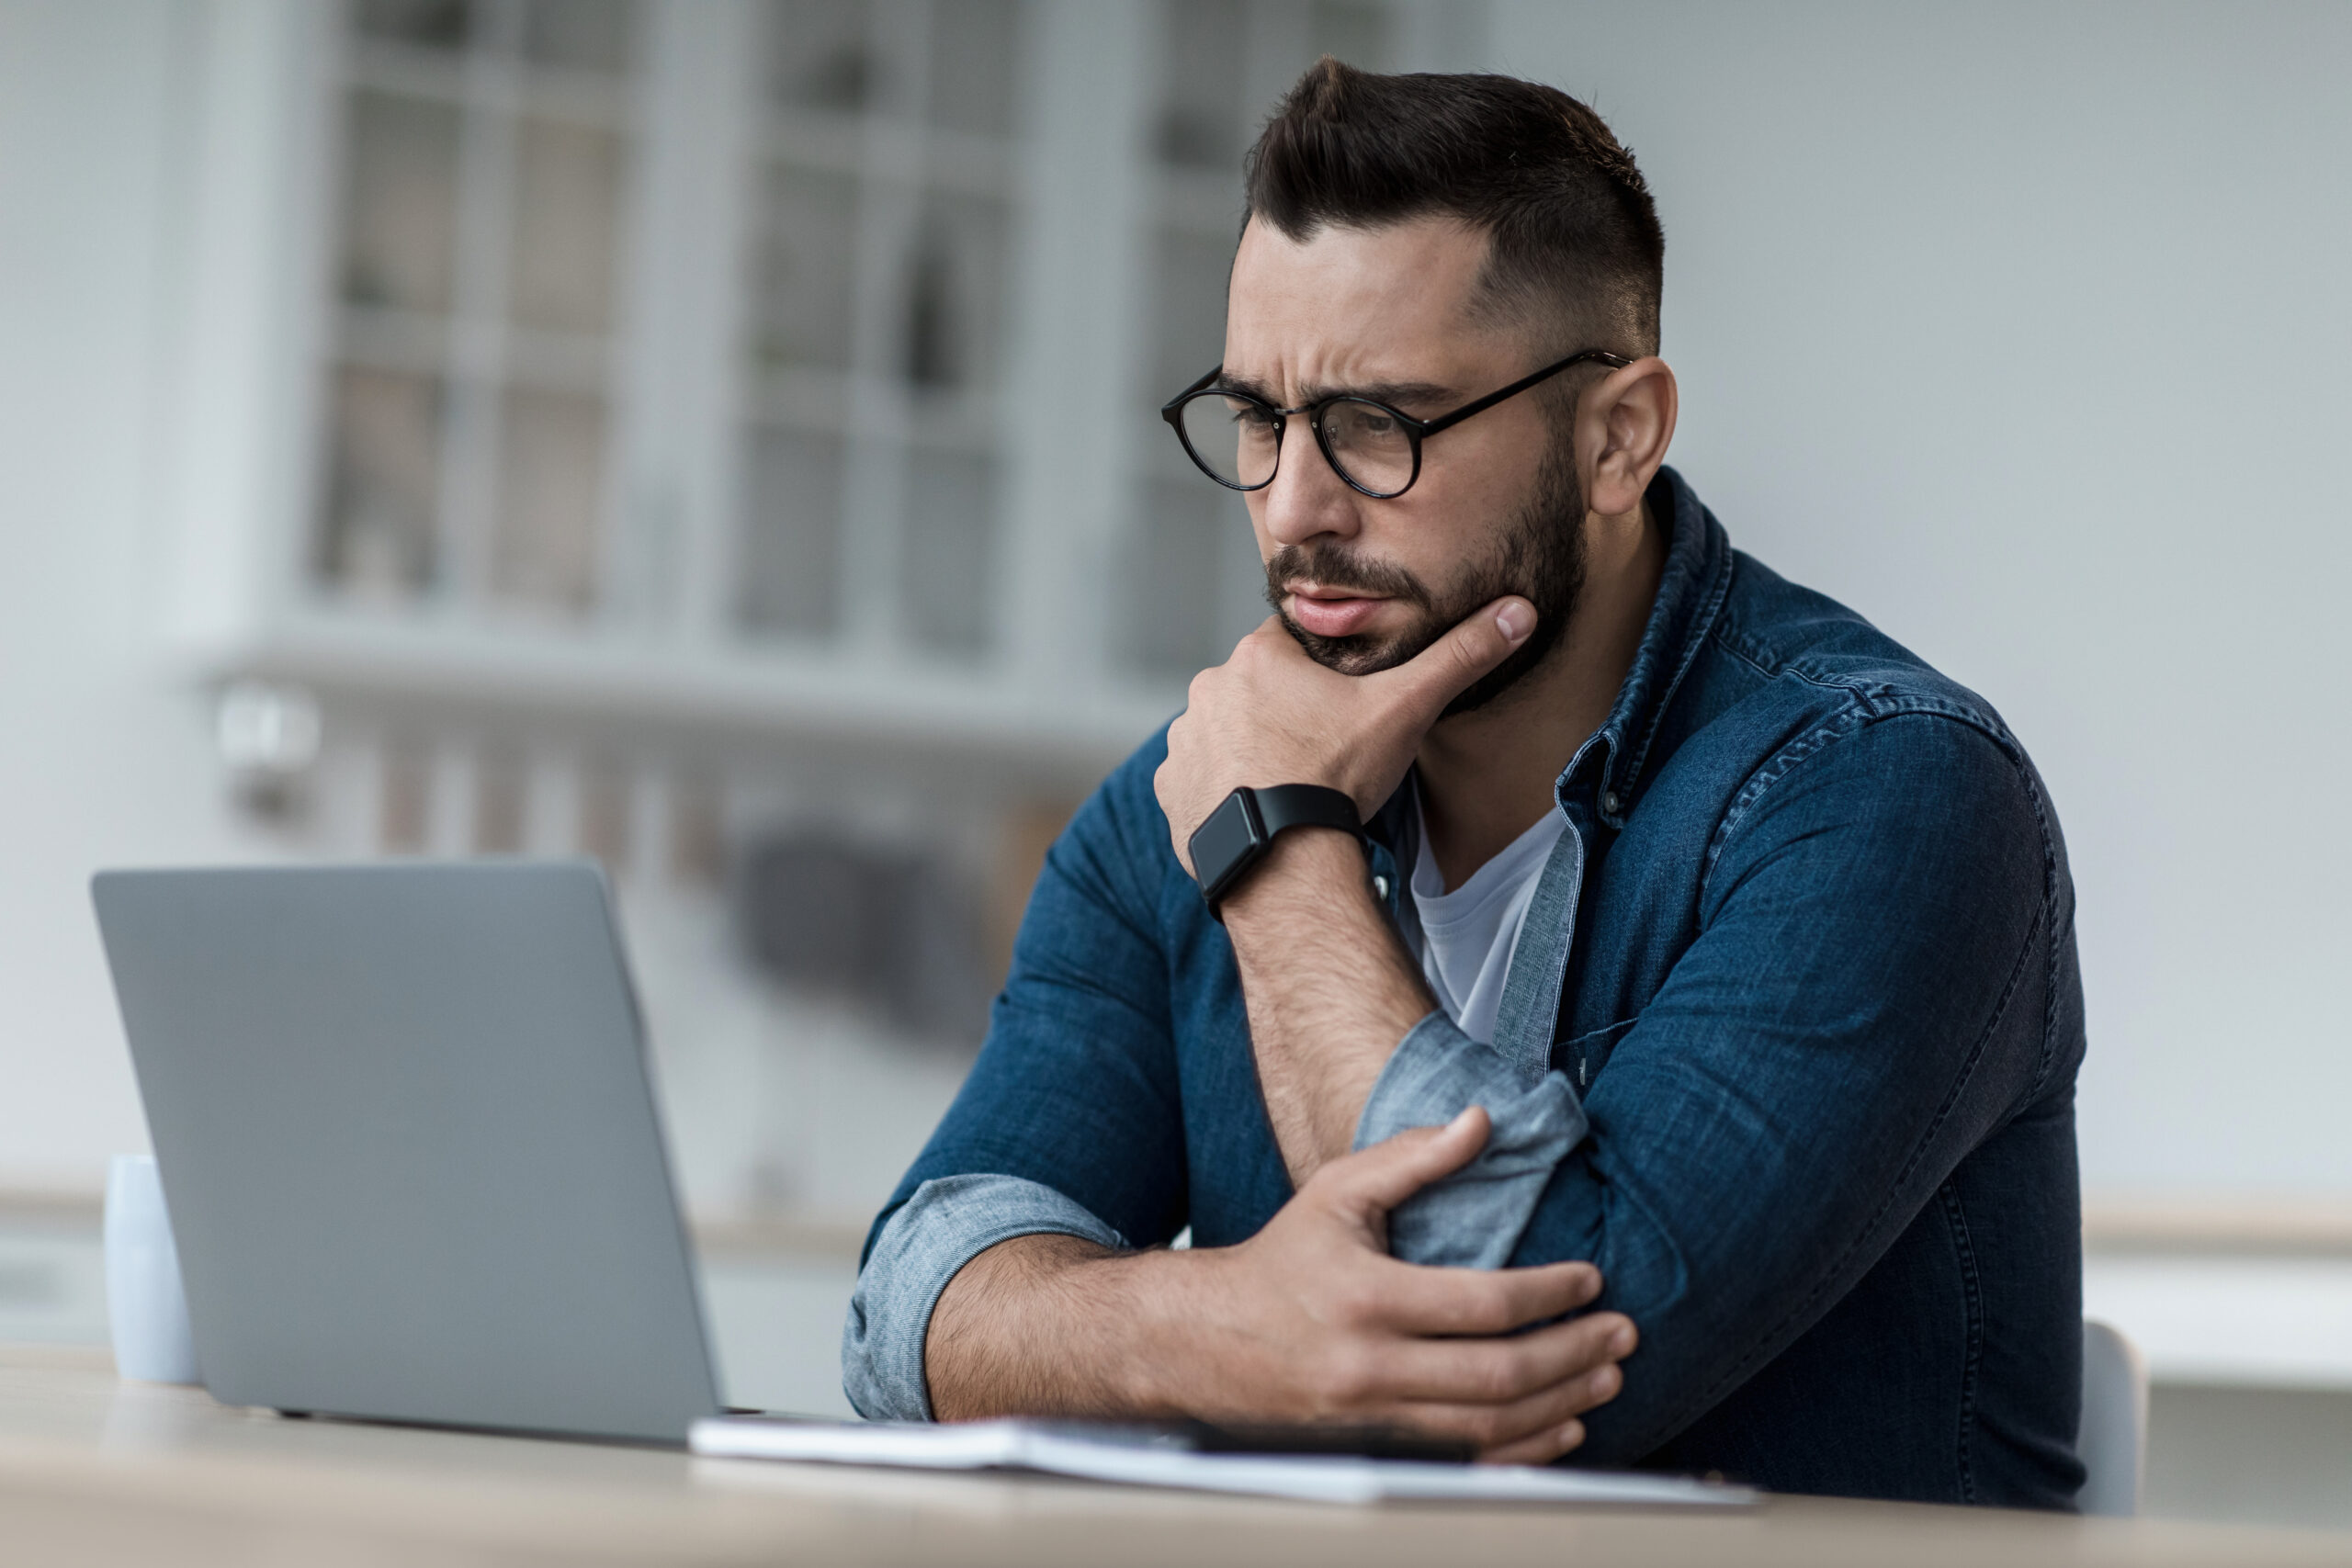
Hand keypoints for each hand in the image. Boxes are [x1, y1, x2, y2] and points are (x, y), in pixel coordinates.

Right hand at [1151, 1107, 1633, 1461]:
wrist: (1206, 1340)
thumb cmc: (1281, 1260)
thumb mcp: (1336, 1191)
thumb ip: (1412, 1157)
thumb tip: (1480, 1120)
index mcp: (1367, 1297)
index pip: (1483, 1304)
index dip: (1549, 1295)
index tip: (1590, 1281)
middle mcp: (1370, 1365)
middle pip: (1498, 1375)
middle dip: (1573, 1355)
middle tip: (1622, 1335)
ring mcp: (1373, 1417)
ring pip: (1488, 1427)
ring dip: (1560, 1405)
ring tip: (1606, 1377)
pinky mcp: (1376, 1446)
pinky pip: (1464, 1460)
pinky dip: (1521, 1449)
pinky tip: (1560, 1428)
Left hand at [1154, 599, 1535, 872]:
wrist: (1282, 858)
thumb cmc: (1337, 777)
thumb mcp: (1405, 709)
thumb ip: (1459, 657)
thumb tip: (1517, 613)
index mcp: (1258, 654)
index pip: (1295, 644)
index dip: (1325, 673)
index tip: (1344, 706)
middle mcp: (1208, 687)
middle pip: (1258, 688)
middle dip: (1287, 713)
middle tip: (1323, 752)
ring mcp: (1184, 740)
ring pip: (1227, 731)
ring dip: (1252, 750)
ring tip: (1291, 784)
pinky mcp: (1170, 789)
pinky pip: (1198, 778)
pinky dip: (1223, 790)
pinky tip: (1257, 808)